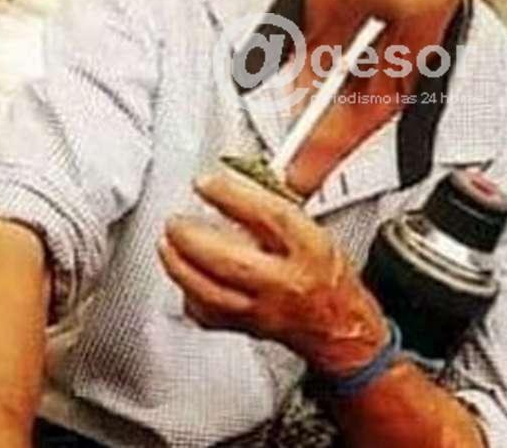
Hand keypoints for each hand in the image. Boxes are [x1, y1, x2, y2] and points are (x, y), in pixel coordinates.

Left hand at [157, 171, 388, 376]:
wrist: (339, 325)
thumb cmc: (326, 274)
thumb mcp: (313, 229)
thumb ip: (274, 207)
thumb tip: (239, 178)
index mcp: (309, 249)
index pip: (270, 217)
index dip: (233, 196)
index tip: (206, 183)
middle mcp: (286, 282)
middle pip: (230, 262)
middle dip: (192, 239)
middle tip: (175, 222)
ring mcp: (264, 310)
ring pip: (211, 294)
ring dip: (180, 267)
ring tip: (168, 246)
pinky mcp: (246, 329)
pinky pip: (208, 316)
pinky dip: (189, 295)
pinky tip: (186, 279)